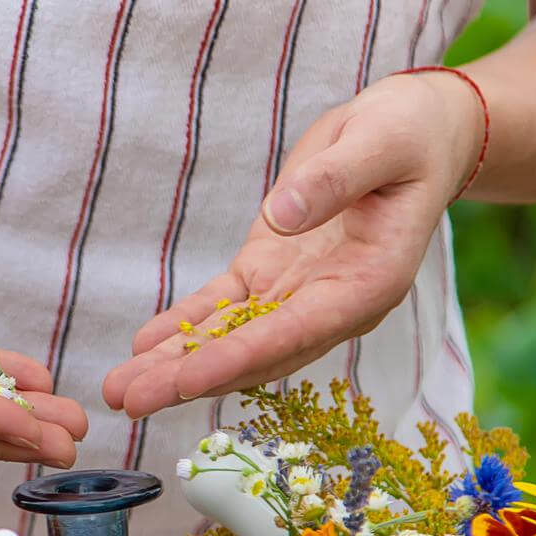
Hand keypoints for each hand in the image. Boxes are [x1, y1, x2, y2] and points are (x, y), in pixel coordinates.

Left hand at [102, 71, 481, 418]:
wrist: (416, 134)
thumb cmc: (409, 136)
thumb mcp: (380, 144)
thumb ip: (334, 180)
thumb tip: (280, 217)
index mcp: (369, 284)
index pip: (297, 332)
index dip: (240, 357)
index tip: (187, 380)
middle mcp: (333, 304)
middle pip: (257, 352)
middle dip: (191, 378)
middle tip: (129, 401)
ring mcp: (299, 292)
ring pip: (232, 338)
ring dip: (176, 365)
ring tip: (119, 390)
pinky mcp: (273, 271)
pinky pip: (224, 307)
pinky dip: (184, 326)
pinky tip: (142, 346)